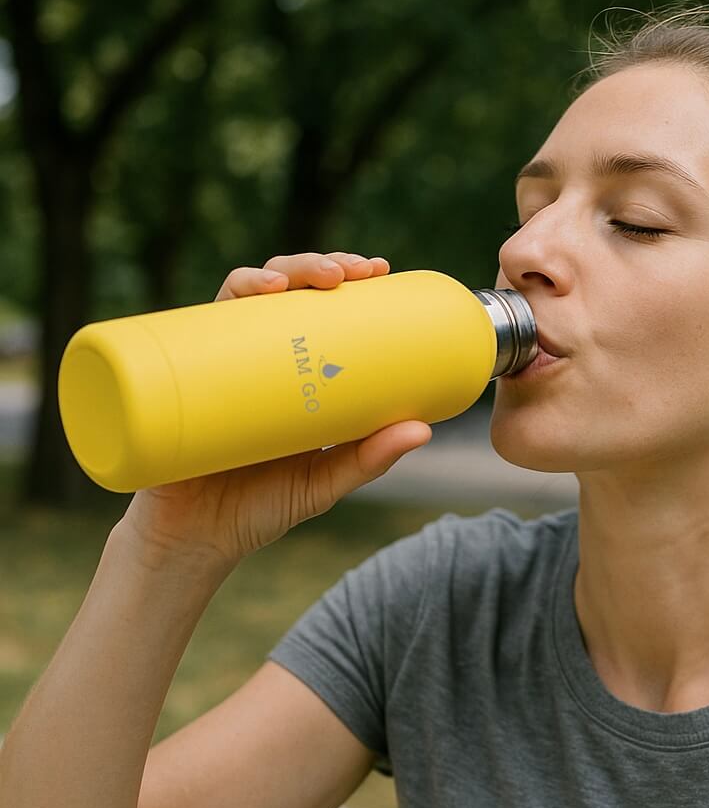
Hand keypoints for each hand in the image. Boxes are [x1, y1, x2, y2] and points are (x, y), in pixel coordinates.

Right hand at [119, 252, 432, 566]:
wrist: (192, 542)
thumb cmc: (261, 507)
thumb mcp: (325, 481)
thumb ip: (369, 458)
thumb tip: (424, 429)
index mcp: (291, 372)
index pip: (316, 308)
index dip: (346, 278)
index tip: (379, 270)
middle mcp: (253, 357)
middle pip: (285, 291)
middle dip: (319, 265)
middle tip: (354, 272)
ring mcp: (217, 363)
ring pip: (245, 295)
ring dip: (281, 270)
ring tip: (314, 278)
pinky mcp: (184, 375)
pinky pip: (198, 324)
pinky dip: (230, 296)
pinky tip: (257, 290)